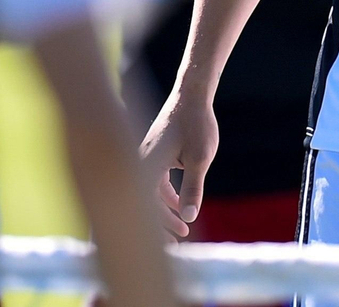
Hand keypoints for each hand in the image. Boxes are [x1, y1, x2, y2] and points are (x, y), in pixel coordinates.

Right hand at [139, 89, 218, 240]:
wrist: (192, 94)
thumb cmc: (196, 124)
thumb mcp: (199, 159)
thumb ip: (192, 188)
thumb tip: (190, 217)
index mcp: (146, 165)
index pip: (144, 206)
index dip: (157, 227)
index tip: (174, 243)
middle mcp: (139, 161)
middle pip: (142, 202)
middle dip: (158, 225)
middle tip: (176, 244)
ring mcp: (144, 157)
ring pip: (148, 192)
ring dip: (163, 210)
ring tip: (183, 227)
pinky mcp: (152, 153)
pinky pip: (153, 181)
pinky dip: (164, 196)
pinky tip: (180, 205)